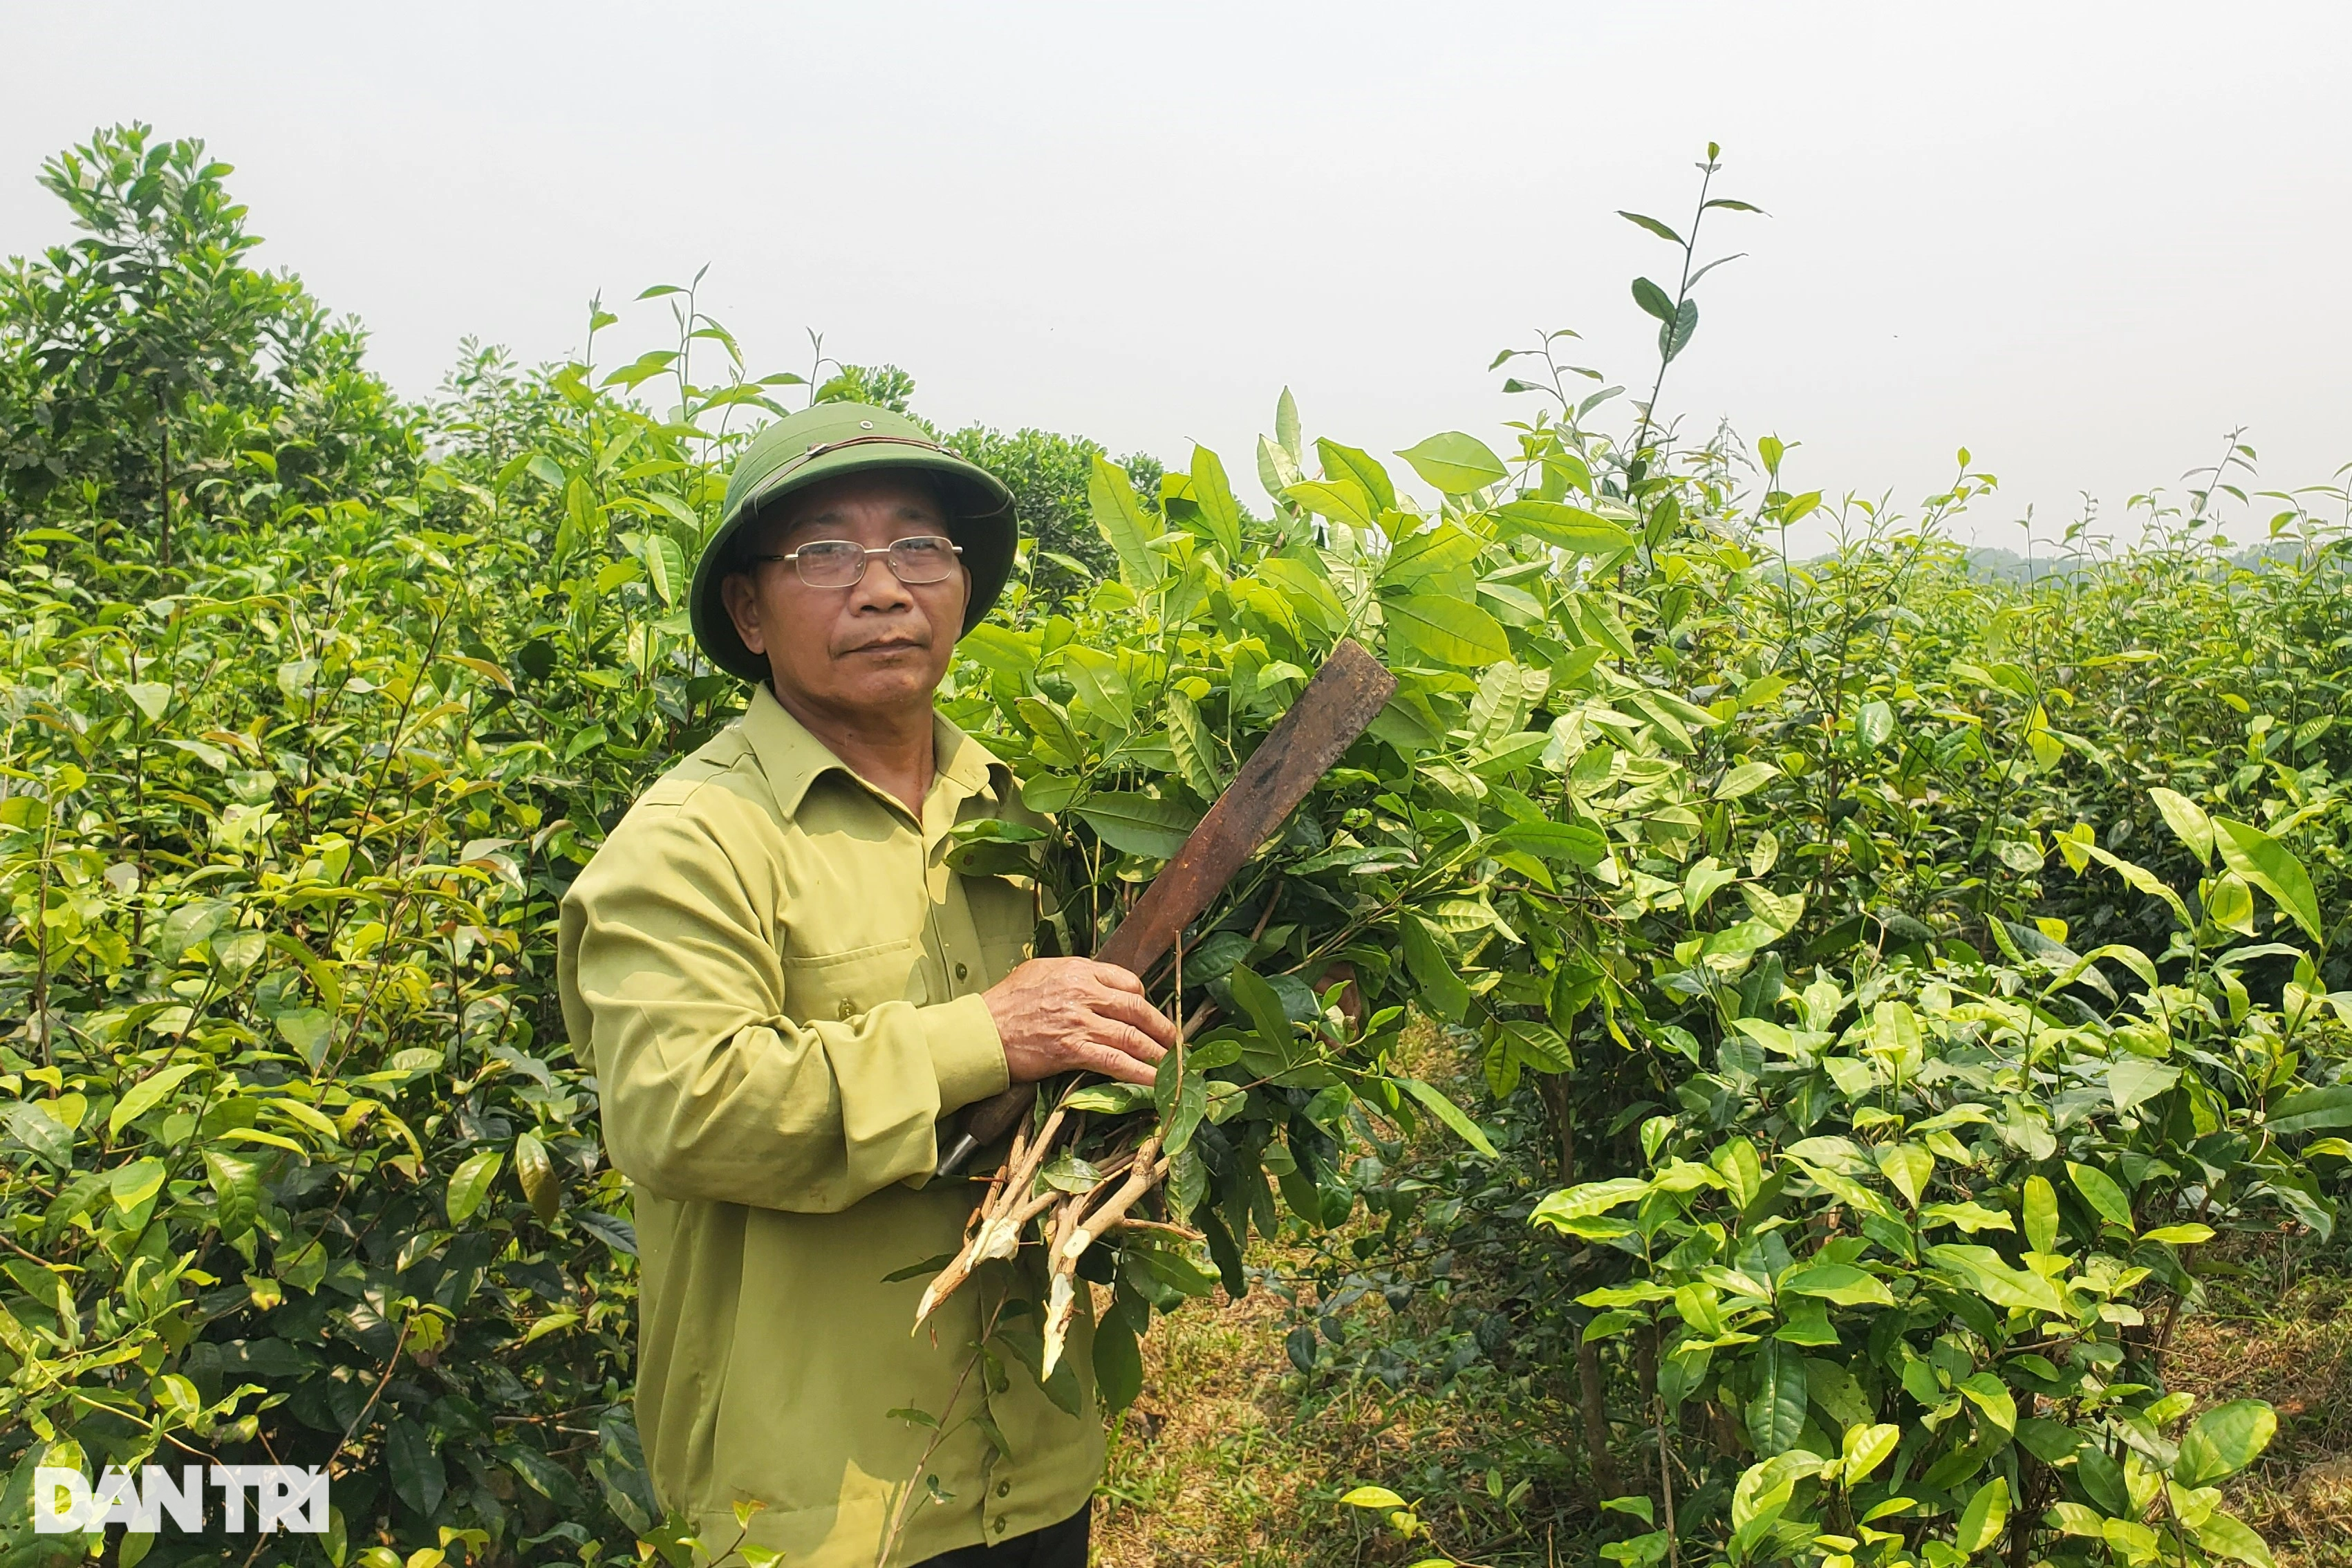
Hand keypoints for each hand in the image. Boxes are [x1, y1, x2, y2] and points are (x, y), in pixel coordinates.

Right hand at [981, 958, 1176, 1087]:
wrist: (981, 1031)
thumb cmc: (1004, 1003)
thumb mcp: (1040, 972)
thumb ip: (1070, 975)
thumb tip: (1092, 982)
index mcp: (1078, 971)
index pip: (1126, 981)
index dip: (1143, 1000)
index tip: (1149, 1014)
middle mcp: (1084, 993)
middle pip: (1137, 1008)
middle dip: (1162, 1027)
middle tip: (1176, 1041)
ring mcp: (1081, 1022)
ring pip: (1131, 1036)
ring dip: (1158, 1053)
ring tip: (1173, 1065)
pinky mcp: (1073, 1050)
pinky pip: (1116, 1062)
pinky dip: (1139, 1073)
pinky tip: (1154, 1082)